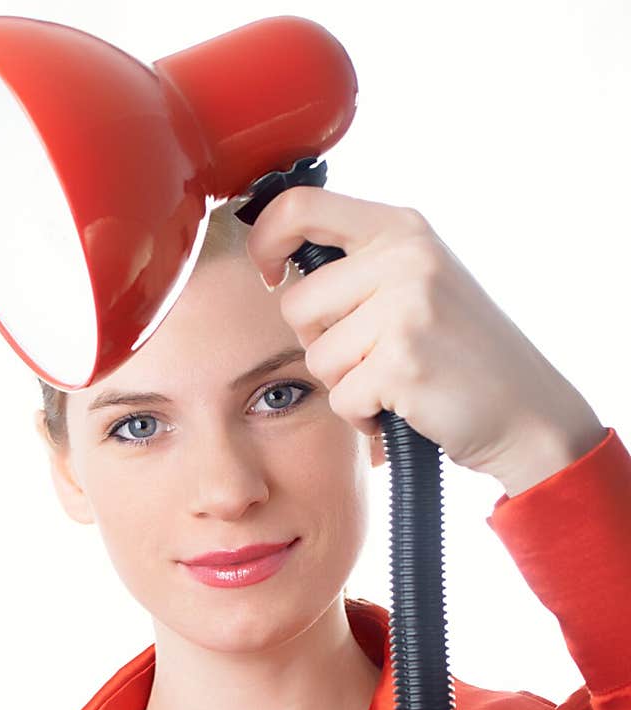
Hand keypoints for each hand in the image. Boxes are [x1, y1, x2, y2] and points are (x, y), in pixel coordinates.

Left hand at [244, 186, 603, 486]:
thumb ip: (362, 264)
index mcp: (403, 229)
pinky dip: (363, 416)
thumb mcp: (421, 281)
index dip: (266, 241)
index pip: (299, 207)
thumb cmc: (464, 355)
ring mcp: (406, 308)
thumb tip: (281, 260)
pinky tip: (404, 406)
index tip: (269, 273)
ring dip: (346, 384)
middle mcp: (404, 258)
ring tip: (396, 380)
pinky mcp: (402, 361)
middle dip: (320, 342)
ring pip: (316, 357)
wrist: (528, 412)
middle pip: (296, 304)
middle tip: (372, 355)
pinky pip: (340, 398)